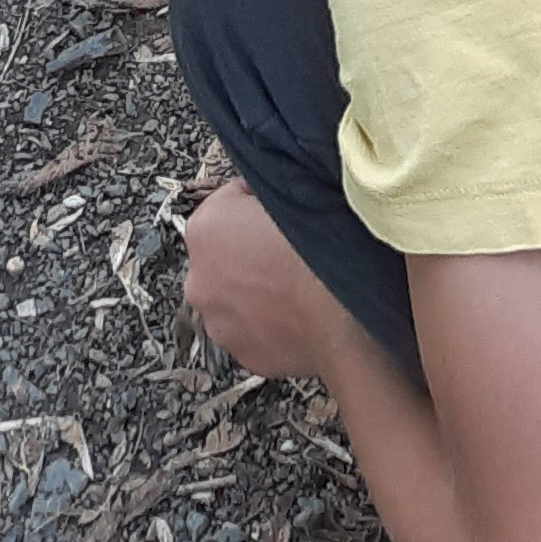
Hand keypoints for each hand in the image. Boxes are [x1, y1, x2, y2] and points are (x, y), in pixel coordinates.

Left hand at [181, 178, 331, 383]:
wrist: (342, 319)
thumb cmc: (321, 252)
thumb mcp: (296, 190)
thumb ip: (270, 187)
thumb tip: (273, 188)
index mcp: (205, 228)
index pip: (230, 200)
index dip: (260, 203)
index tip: (282, 211)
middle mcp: (198, 279)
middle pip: (226, 252)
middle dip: (250, 249)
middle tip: (289, 249)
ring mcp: (217, 323)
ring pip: (236, 294)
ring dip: (257, 288)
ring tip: (296, 283)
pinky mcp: (240, 354)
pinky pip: (251, 327)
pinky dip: (268, 319)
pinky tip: (296, 311)